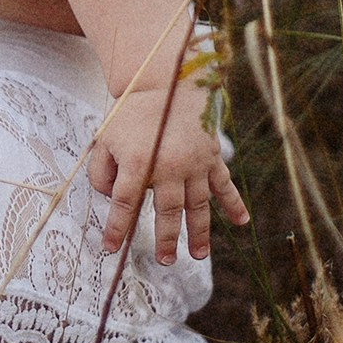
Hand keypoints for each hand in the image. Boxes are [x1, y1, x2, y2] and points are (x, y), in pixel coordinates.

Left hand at [90, 83, 248, 264]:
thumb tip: (111, 199)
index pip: (125, 202)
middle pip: (167, 211)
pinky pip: (224, 185)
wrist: (166, 82)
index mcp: (138, 161)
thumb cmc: (132, 115)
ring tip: (197, 256)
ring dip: (198, 232)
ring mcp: (194, 163)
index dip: (116, 227)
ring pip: (197, 205)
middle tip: (164, 261)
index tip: (110, 248)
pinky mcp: (211, 156)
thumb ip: (101, 171)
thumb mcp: (105, 139)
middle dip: (165, 239)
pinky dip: (234, 204)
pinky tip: (241, 222)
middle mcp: (169, 166)